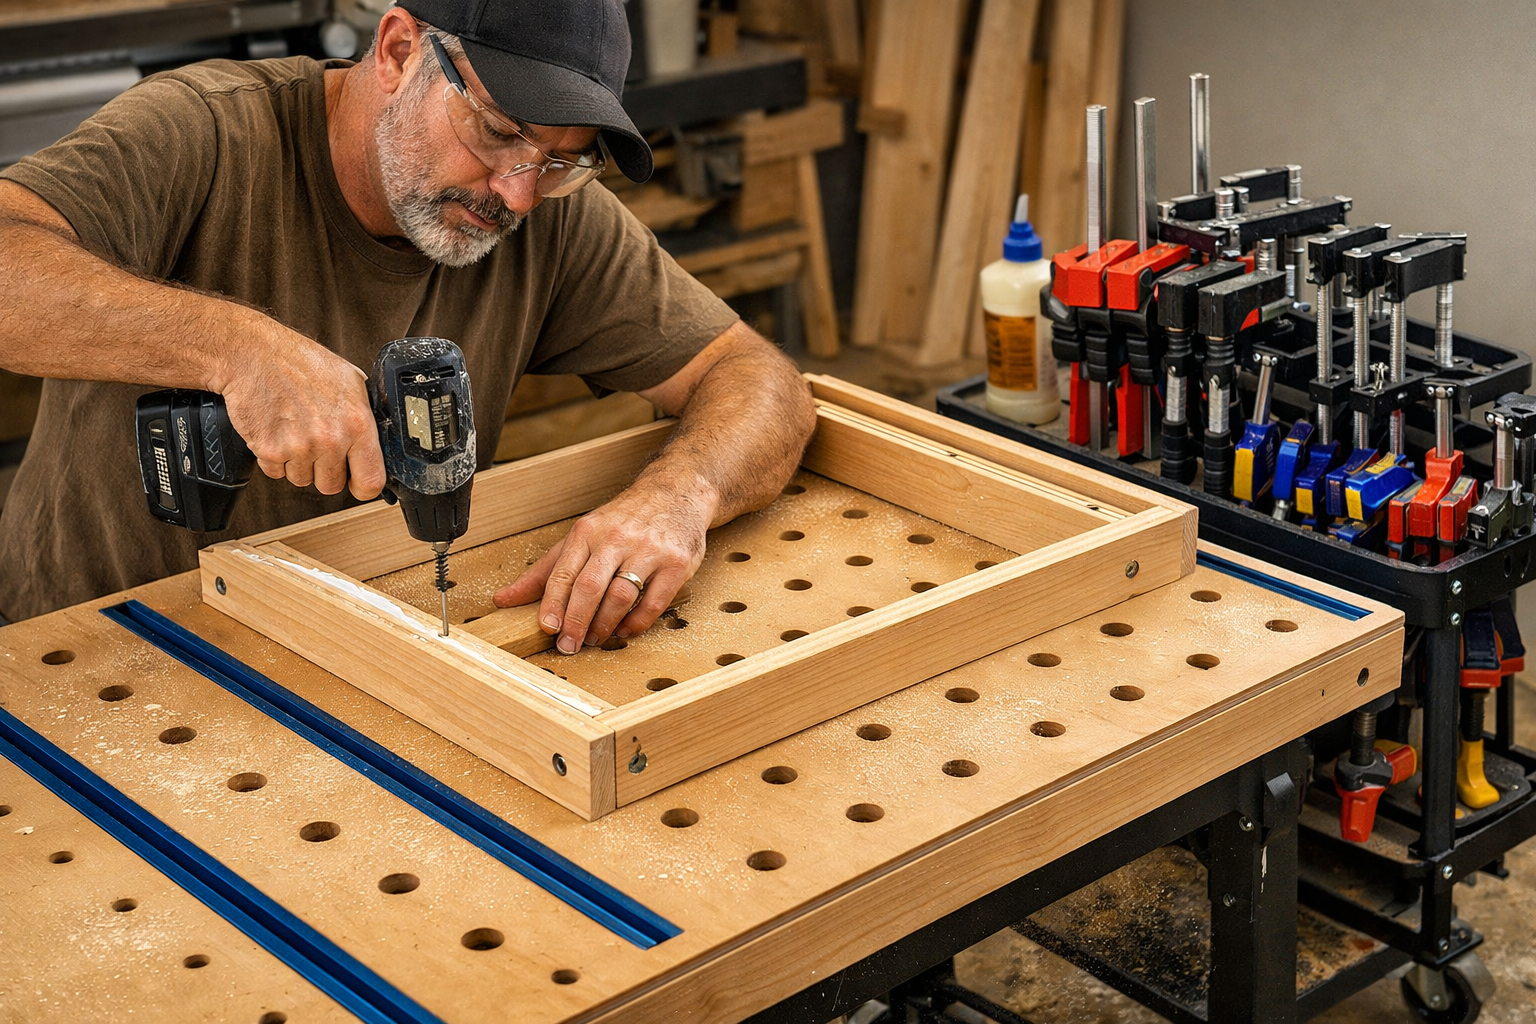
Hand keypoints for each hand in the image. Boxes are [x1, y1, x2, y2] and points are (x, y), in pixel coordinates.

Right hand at [217, 328, 385, 498]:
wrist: (255, 355)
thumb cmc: (301, 364)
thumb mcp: (351, 382)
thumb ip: (365, 416)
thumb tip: (377, 442)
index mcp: (357, 424)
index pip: (371, 482)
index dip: (363, 485)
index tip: (356, 481)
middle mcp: (330, 439)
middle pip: (331, 485)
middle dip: (325, 470)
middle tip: (317, 444)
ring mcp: (299, 447)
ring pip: (302, 480)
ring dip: (298, 463)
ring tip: (296, 431)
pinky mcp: (269, 451)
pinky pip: (276, 473)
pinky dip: (275, 458)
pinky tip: (278, 432)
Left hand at [492, 479, 712, 652]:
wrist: (675, 494)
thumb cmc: (623, 520)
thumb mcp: (580, 537)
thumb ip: (543, 571)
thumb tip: (503, 599)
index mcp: (588, 531)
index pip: (564, 573)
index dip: (553, 604)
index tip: (548, 628)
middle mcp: (617, 538)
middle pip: (590, 586)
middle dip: (576, 621)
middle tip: (569, 645)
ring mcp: (649, 550)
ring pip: (621, 596)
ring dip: (604, 625)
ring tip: (595, 639)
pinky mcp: (677, 564)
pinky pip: (654, 603)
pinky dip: (636, 623)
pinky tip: (625, 630)